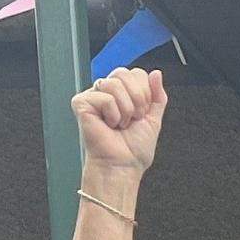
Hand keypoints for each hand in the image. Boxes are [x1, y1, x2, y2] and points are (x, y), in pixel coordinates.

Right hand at [73, 67, 165, 182]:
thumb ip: (158, 95)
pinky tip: (108, 125)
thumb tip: (156, 74)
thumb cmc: (133, 150)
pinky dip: (112, 114)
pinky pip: (104, 97)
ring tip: (120, 124)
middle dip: (137, 99)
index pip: (137, 73)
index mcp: (123, 93)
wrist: (122, 165)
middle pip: (125, 73)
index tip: (142, 114)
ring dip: (125, 109)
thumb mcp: (154, 119)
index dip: (145, 93)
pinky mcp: (82, 103)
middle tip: (132, 119)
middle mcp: (107, 92)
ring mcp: (93, 96)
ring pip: (115, 83)